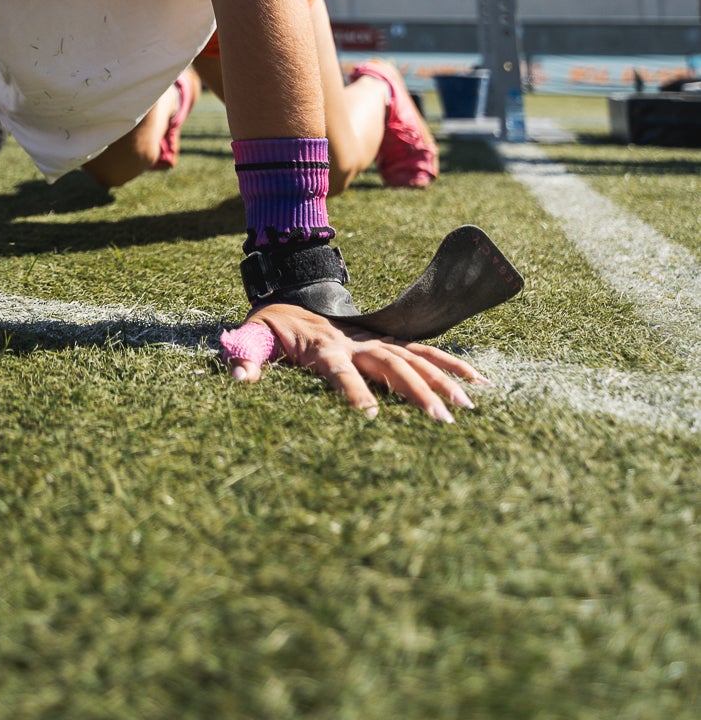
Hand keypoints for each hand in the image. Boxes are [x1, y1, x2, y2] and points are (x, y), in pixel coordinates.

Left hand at [220, 304, 486, 421]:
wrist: (288, 298)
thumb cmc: (269, 327)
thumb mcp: (251, 336)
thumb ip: (246, 354)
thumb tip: (240, 375)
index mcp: (321, 347)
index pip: (338, 370)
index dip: (352, 391)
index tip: (368, 417)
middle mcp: (354, 343)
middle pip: (389, 365)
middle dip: (414, 392)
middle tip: (441, 420)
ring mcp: (374, 342)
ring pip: (413, 358)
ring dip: (441, 380)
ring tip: (469, 405)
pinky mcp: (386, 344)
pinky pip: (423, 353)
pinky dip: (450, 364)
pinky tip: (479, 382)